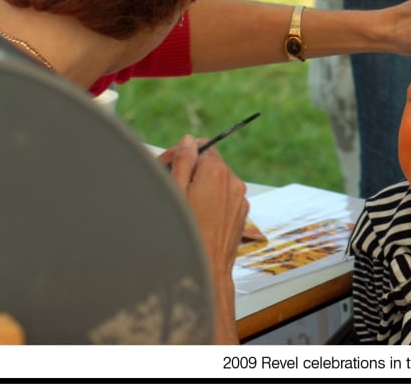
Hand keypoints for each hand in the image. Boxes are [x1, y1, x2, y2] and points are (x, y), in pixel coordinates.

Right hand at [160, 134, 247, 343]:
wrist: (207, 269)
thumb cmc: (186, 232)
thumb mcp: (176, 192)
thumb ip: (184, 161)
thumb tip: (188, 141)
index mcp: (217, 172)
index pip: (202, 146)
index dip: (183, 153)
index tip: (168, 164)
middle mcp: (233, 182)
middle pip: (211, 162)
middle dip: (192, 168)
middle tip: (171, 183)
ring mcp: (240, 198)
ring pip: (219, 180)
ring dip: (202, 184)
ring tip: (183, 203)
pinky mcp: (241, 213)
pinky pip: (226, 197)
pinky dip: (213, 199)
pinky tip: (198, 215)